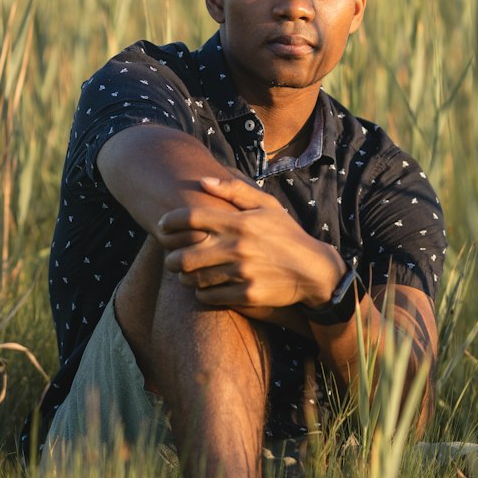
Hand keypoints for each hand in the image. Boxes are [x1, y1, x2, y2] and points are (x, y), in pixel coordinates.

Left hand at [157, 174, 343, 310]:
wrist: (314, 271)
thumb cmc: (286, 235)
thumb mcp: (267, 205)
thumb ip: (235, 190)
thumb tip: (203, 181)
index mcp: (240, 222)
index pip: (190, 218)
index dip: (169, 222)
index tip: (163, 226)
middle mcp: (238, 247)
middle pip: (184, 255)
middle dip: (171, 258)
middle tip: (171, 258)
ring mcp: (242, 273)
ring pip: (193, 279)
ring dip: (184, 277)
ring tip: (185, 273)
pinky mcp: (247, 295)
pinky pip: (209, 297)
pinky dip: (201, 293)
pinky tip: (204, 287)